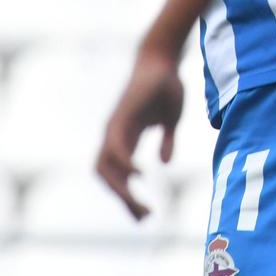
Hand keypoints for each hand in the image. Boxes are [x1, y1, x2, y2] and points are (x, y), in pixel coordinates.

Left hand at [96, 49, 182, 220]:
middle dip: (122, 198)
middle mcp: (115, 135)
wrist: (162, 57)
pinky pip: (116, 147)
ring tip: (140, 205)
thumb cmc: (165, 85)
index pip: (116, 173)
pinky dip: (124, 164)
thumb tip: (164, 162)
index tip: (143, 213)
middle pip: (106, 175)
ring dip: (120, 188)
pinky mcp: (121, 117)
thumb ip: (166, 140)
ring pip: (105, 166)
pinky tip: (139, 174)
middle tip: (143, 217)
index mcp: (125, 137)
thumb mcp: (170, 119)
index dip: (126, 193)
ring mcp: (115, 126)